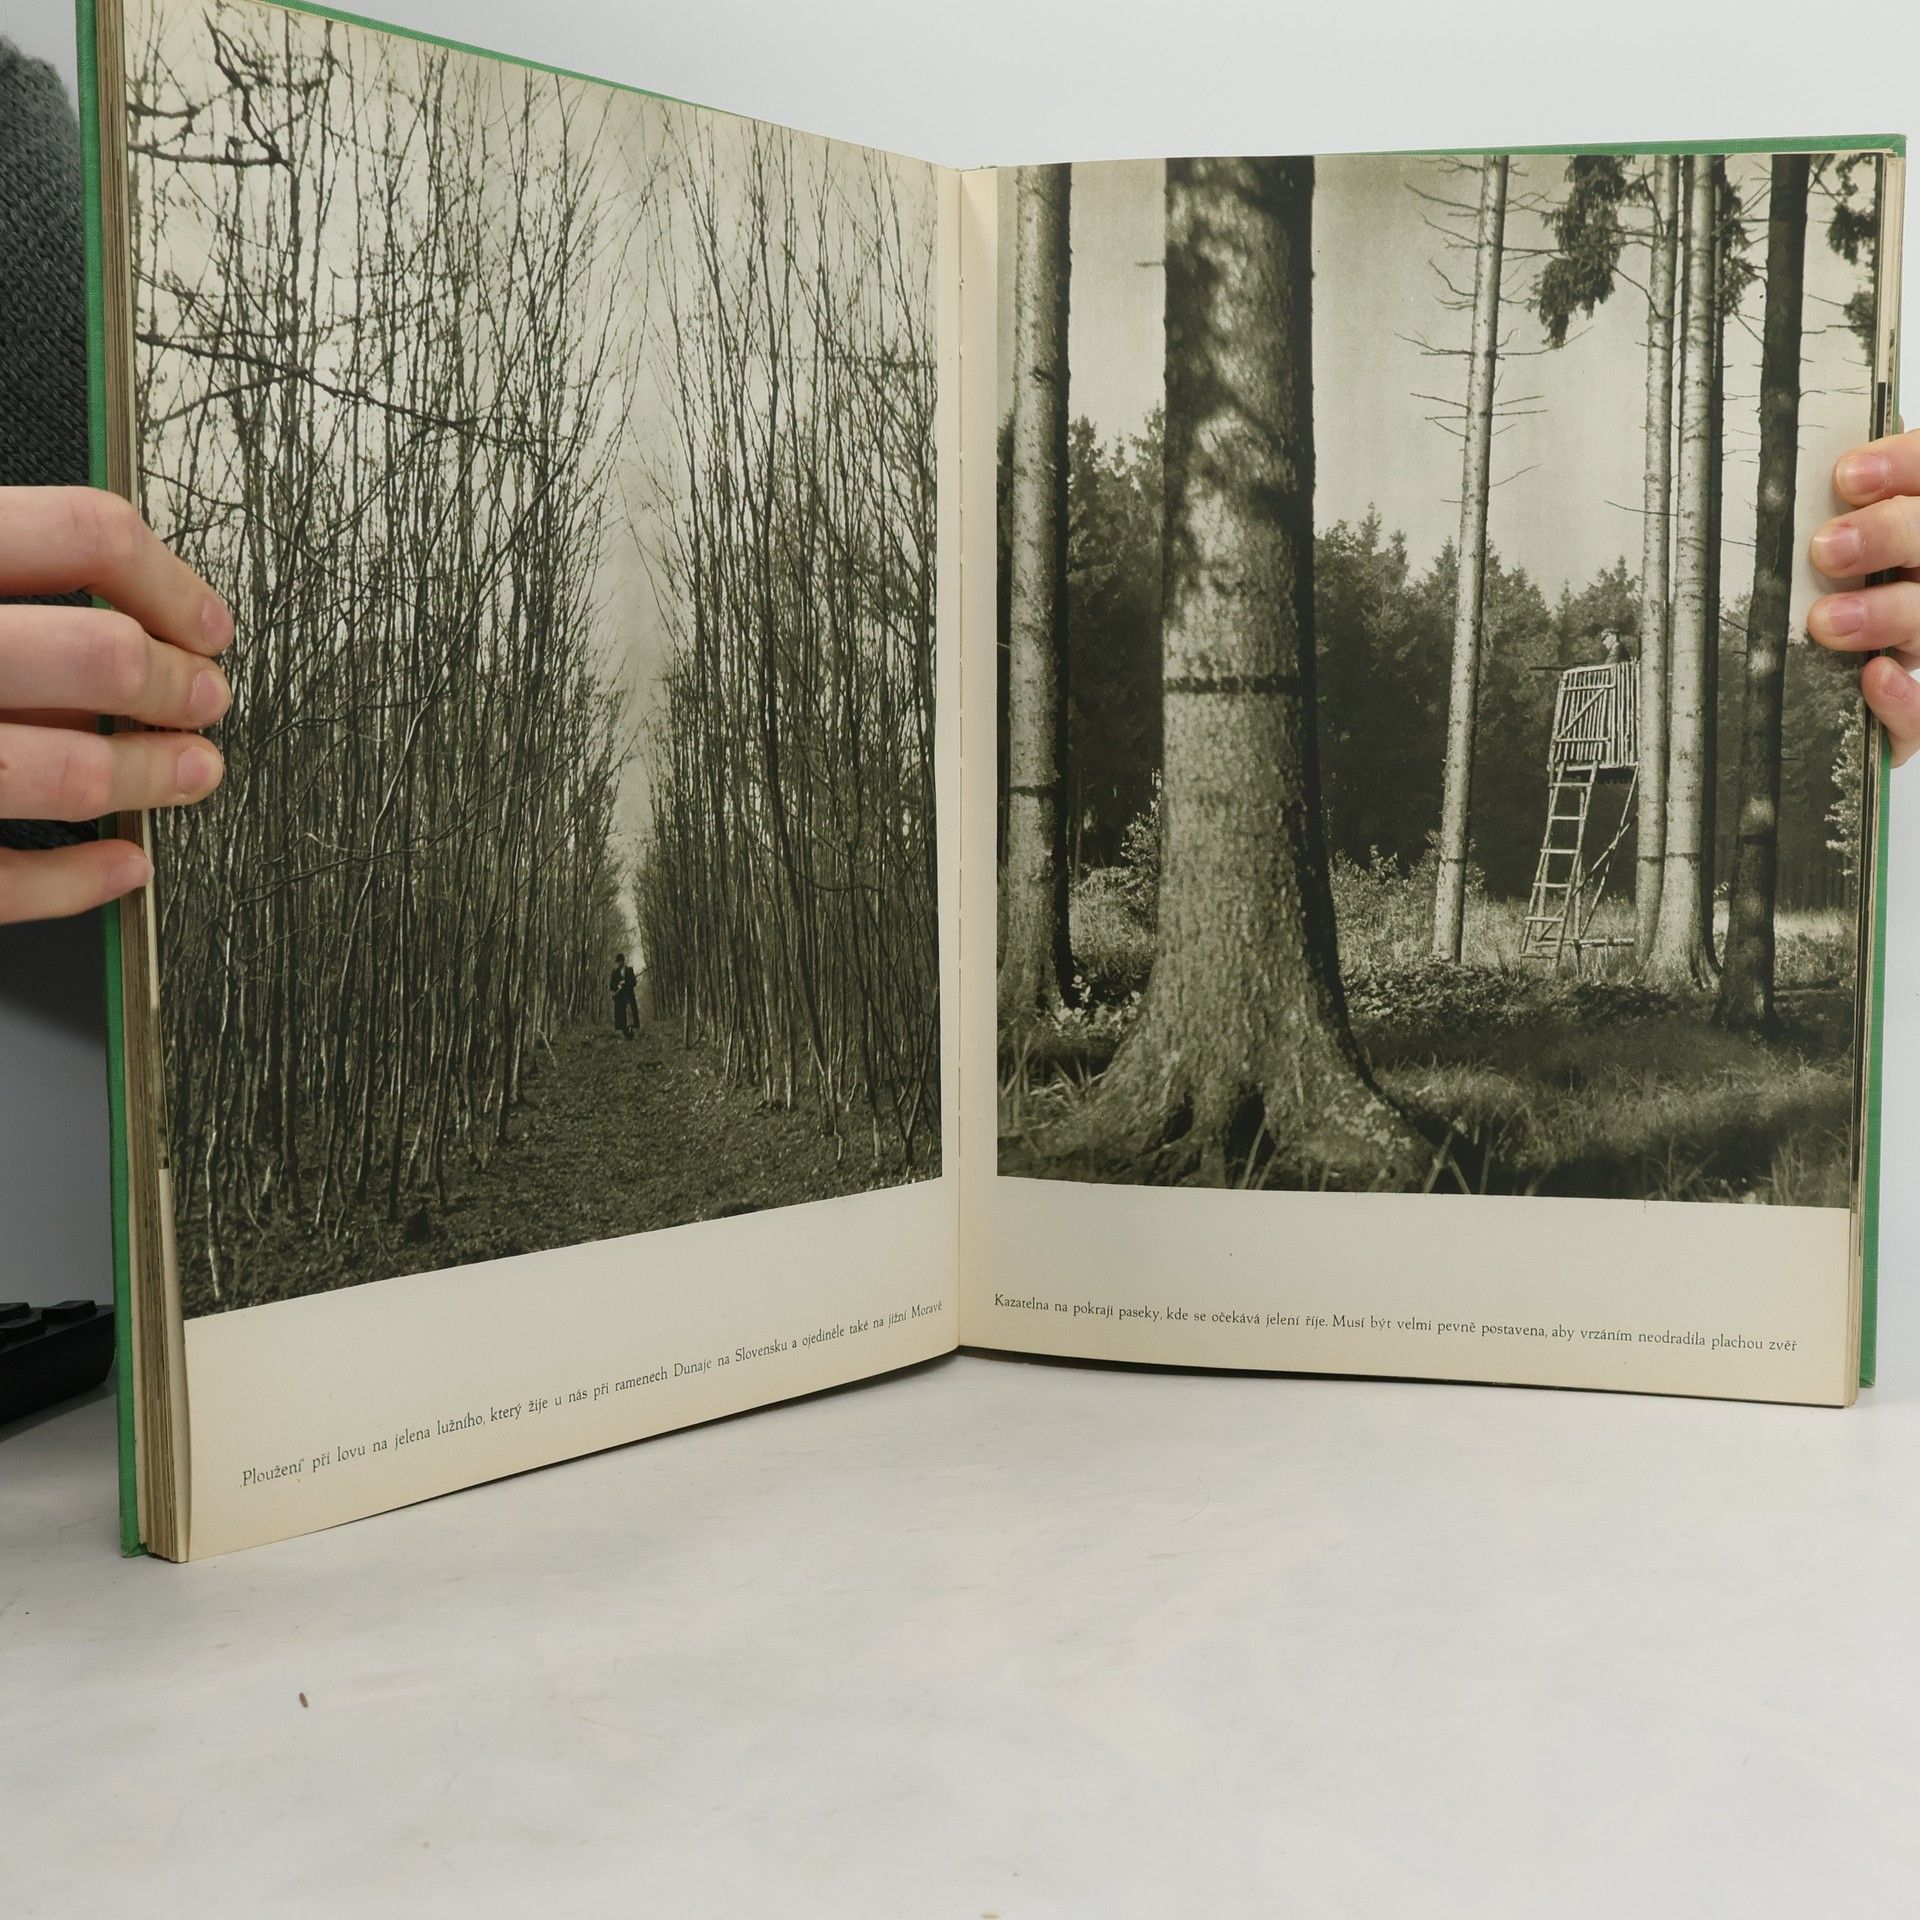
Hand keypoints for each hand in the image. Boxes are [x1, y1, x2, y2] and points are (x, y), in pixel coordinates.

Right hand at [1, 488, 230, 923]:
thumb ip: (10, 577)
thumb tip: (134, 603)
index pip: (80, 534)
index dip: (170, 582)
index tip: (212, 625)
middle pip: (98, 655)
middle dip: (179, 686)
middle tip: (209, 703)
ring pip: (67, 773)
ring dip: (154, 778)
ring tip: (195, 774)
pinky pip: (5, 879)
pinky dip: (81, 879)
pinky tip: (125, 864)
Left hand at [1807, 427, 1919, 765]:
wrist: (1829, 694)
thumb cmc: (1814, 593)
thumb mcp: (1818, 544)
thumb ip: (1820, 516)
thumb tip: (1795, 489)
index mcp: (1914, 523)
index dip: (1904, 467)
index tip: (1846, 477)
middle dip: (1890, 537)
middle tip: (1825, 549)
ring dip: (1887, 614)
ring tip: (1826, 622)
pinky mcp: (1914, 706)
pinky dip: (1904, 698)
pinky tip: (1874, 677)